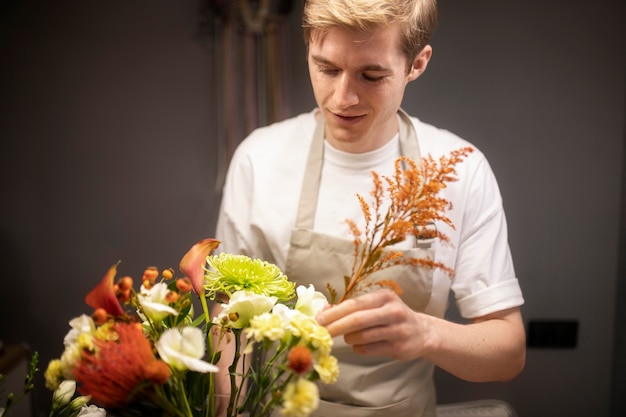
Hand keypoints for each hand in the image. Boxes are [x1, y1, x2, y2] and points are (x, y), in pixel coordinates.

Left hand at [317, 289, 431, 360]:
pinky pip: (368, 349)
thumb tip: (324, 310)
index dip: (335, 312)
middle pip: (358, 319)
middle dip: (336, 327)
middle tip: (321, 332)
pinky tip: (360, 345)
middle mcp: (393, 311)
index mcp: (385, 296)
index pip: (355, 304)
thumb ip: (352, 307)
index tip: (319, 319)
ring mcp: (397, 330)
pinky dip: (358, 348)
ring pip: (362, 336)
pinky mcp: (398, 347)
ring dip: (349, 338)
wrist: (422, 332)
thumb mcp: (376, 305)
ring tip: (349, 337)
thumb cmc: (391, 316)